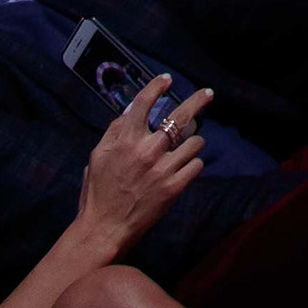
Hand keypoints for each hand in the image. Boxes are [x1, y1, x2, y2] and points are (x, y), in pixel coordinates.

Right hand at [71, 78, 212, 260]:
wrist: (105, 228)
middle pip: (181, 117)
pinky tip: (184, 165)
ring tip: (186, 145)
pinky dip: (192, 163)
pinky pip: (196, 165)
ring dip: (193, 141)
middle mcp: (147, 150)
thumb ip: (115, 131)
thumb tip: (133, 110)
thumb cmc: (99, 191)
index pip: (145, 103)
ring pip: (194, 142)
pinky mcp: (174, 188)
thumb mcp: (98, 155)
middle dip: (198, 101)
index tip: (167, 80)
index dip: (157, 86)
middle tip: (208, 93)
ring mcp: (163, 169)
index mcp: (126, 140)